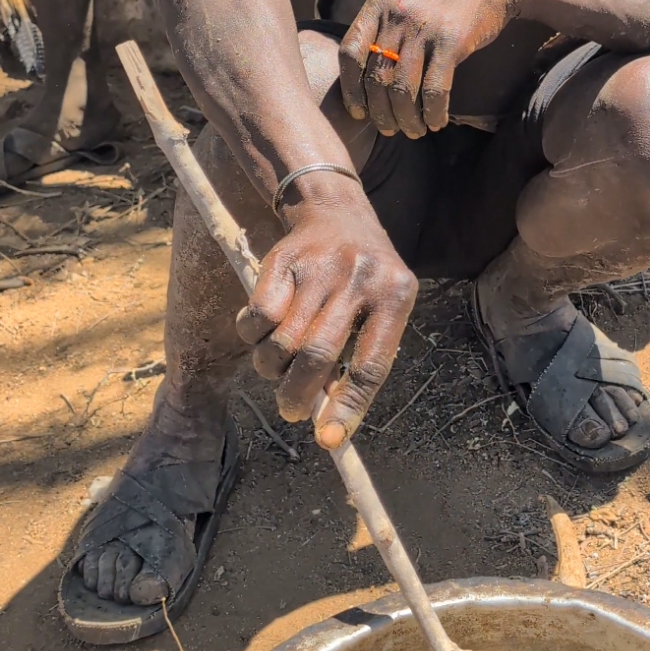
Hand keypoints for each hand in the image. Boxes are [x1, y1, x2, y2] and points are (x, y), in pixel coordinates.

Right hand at [234, 201, 417, 448]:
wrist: (336, 211)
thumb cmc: (363, 278)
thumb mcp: (380, 308)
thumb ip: (361, 356)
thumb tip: (330, 420)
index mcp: (396, 295)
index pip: (371, 366)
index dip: (349, 408)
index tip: (329, 439)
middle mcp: (359, 279)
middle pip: (318, 355)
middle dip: (297, 395)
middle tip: (291, 411)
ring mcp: (318, 268)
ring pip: (282, 341)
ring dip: (271, 370)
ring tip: (276, 371)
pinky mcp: (282, 261)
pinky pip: (258, 317)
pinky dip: (253, 339)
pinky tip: (262, 338)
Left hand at [338, 0, 524, 137]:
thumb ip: (381, 28)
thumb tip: (361, 76)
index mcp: (378, 4)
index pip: (350, 53)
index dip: (350, 88)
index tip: (358, 112)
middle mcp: (397, 15)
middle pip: (376, 78)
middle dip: (380, 112)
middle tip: (389, 129)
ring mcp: (423, 28)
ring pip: (402, 89)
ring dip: (407, 119)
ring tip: (414, 131)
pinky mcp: (451, 41)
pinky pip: (434, 90)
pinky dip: (433, 112)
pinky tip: (436, 121)